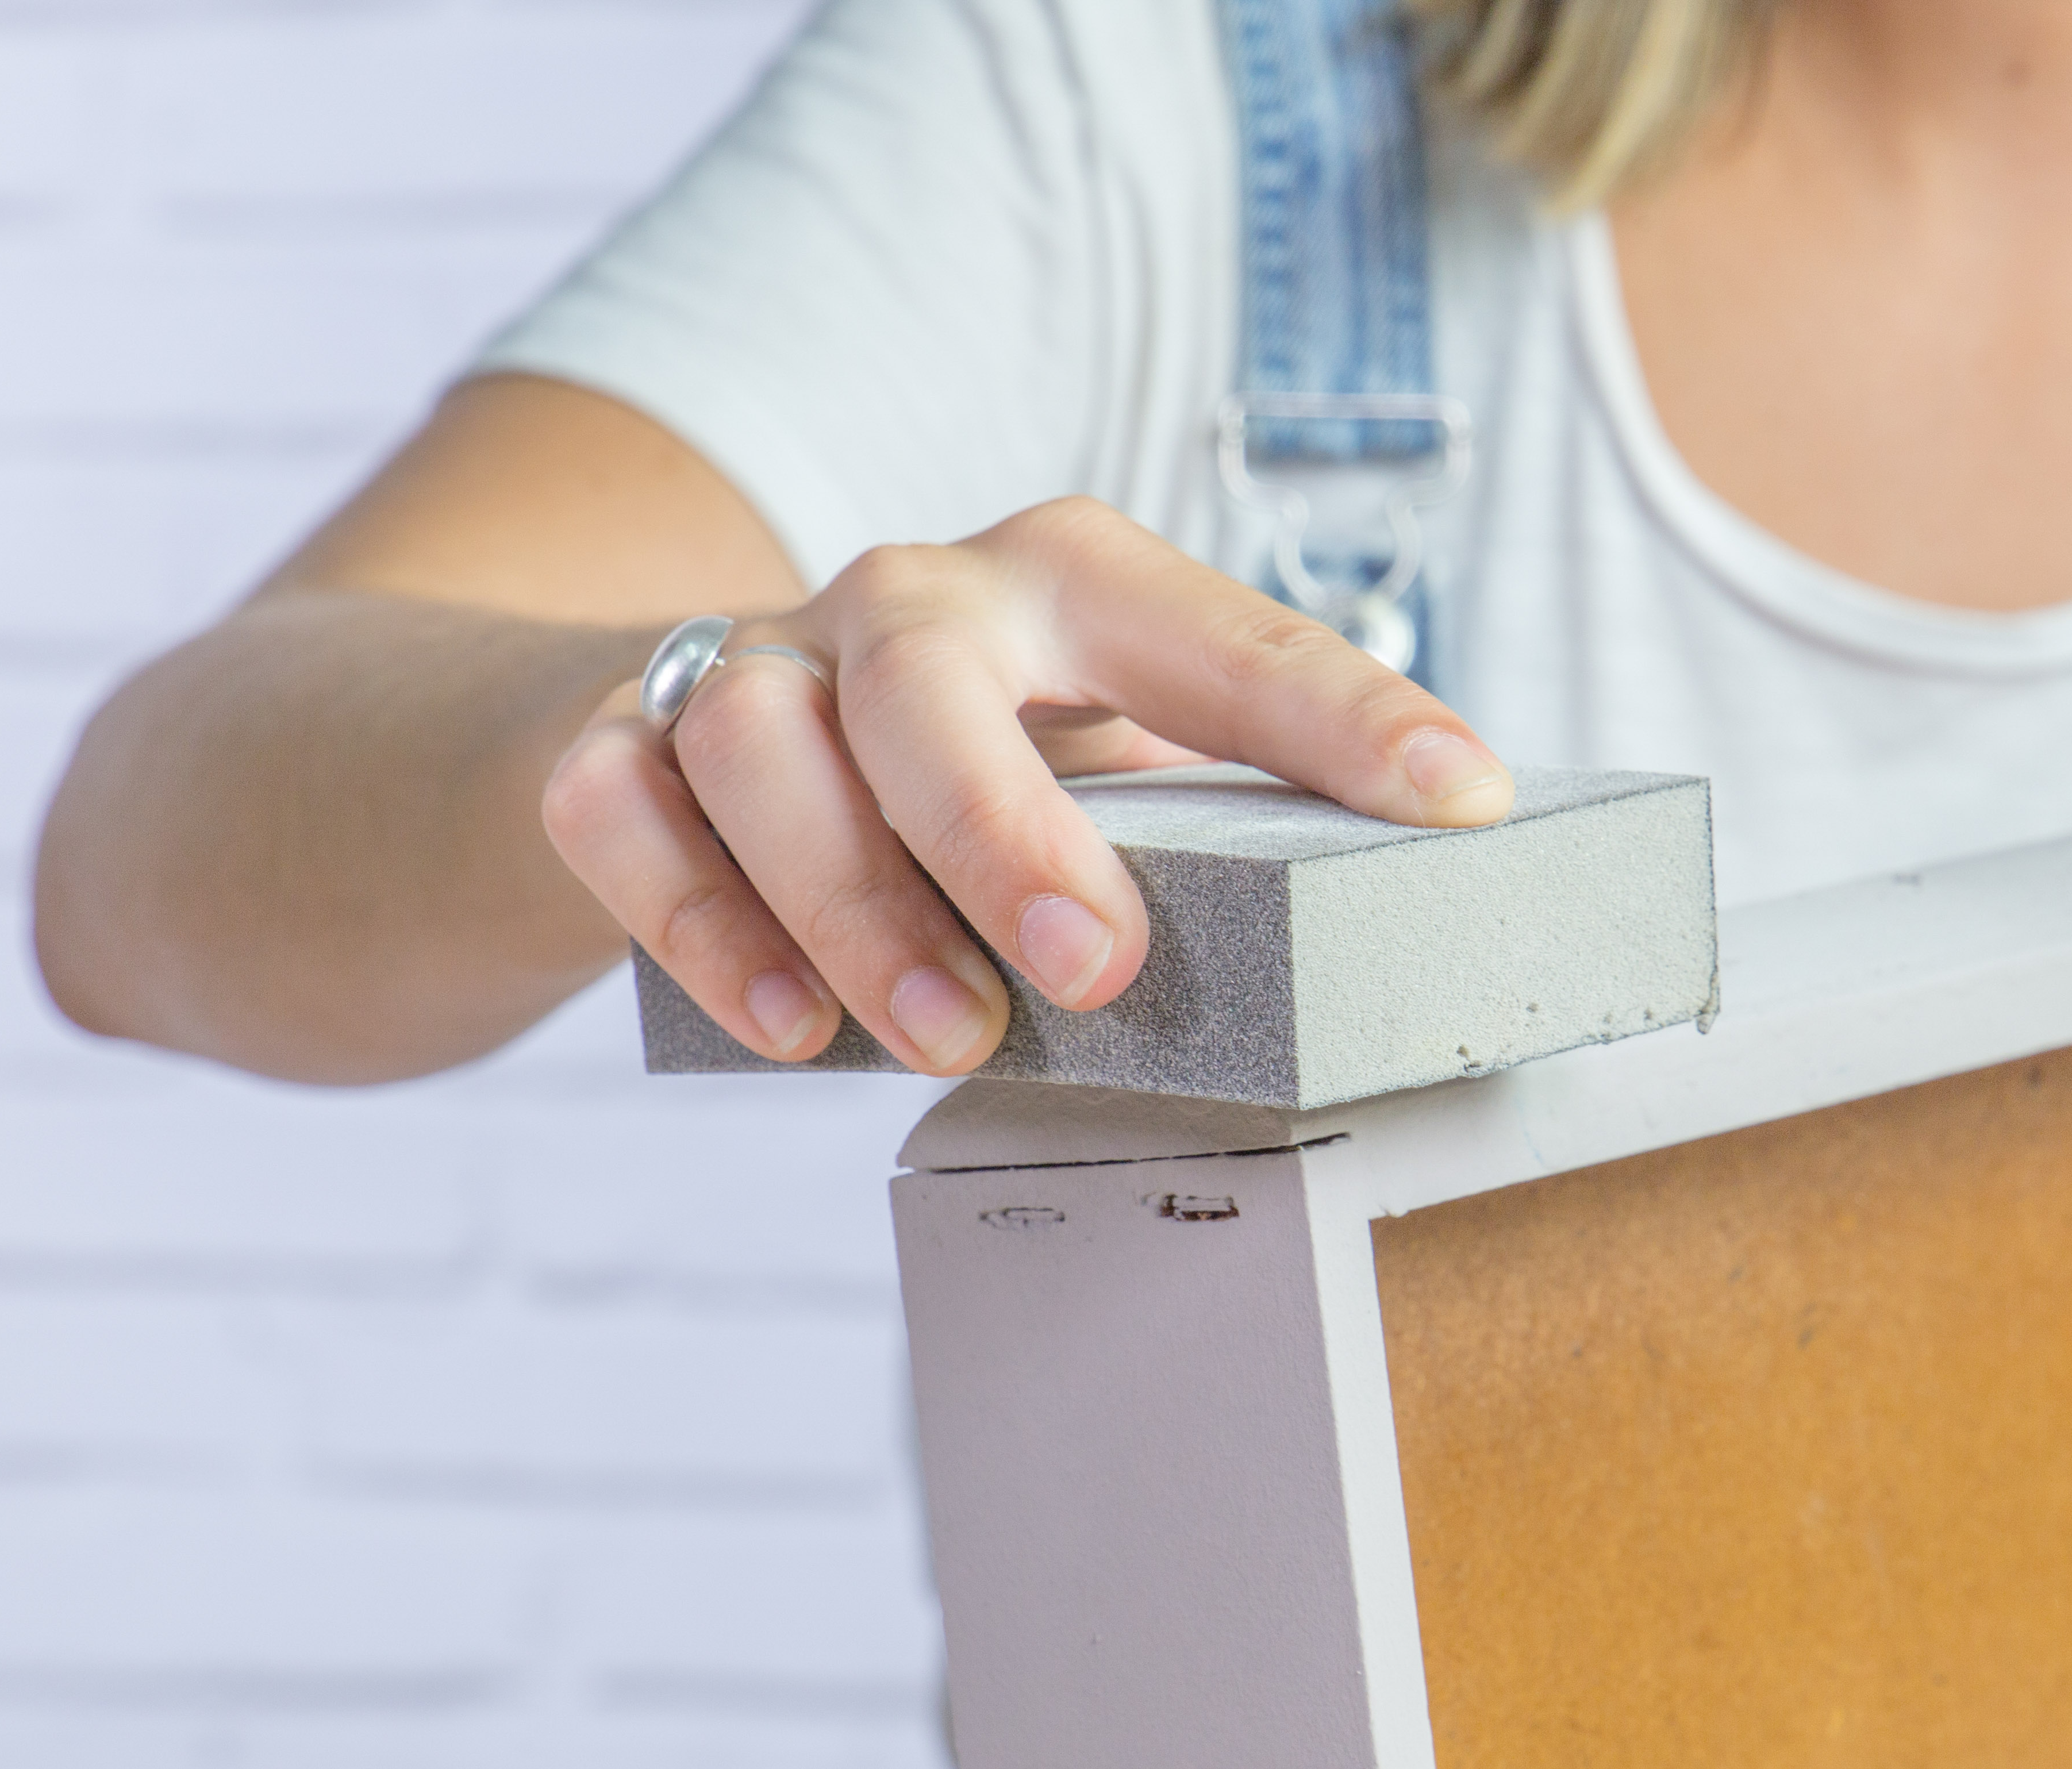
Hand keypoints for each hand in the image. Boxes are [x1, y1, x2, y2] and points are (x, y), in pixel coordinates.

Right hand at [538, 496, 1513, 1073]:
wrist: (690, 735)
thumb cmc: (965, 765)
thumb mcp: (1103, 764)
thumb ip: (1208, 826)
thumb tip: (1392, 945)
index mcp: (1066, 587)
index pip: (1218, 634)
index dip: (1342, 714)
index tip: (1460, 800)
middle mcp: (906, 600)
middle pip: (929, 675)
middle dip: (1007, 825)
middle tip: (1097, 969)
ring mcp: (748, 663)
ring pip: (762, 741)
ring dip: (854, 902)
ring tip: (946, 1041)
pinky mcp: (610, 741)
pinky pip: (618, 808)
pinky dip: (696, 919)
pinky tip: (785, 1028)